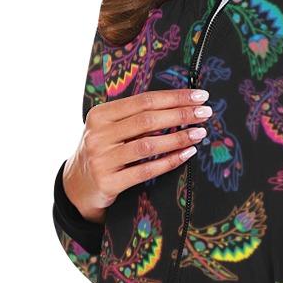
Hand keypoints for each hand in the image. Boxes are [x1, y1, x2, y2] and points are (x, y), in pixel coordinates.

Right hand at [63, 89, 212, 222]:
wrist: (77, 187)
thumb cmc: (103, 152)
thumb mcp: (110, 129)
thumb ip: (135, 118)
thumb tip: (178, 105)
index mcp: (100, 115)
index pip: (144, 100)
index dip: (174, 97)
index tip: (199, 96)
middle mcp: (98, 134)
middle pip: (147, 120)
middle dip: (181, 114)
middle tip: (205, 112)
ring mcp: (101, 159)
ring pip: (148, 145)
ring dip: (179, 138)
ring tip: (200, 132)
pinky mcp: (108, 182)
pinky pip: (146, 170)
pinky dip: (170, 161)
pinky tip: (187, 154)